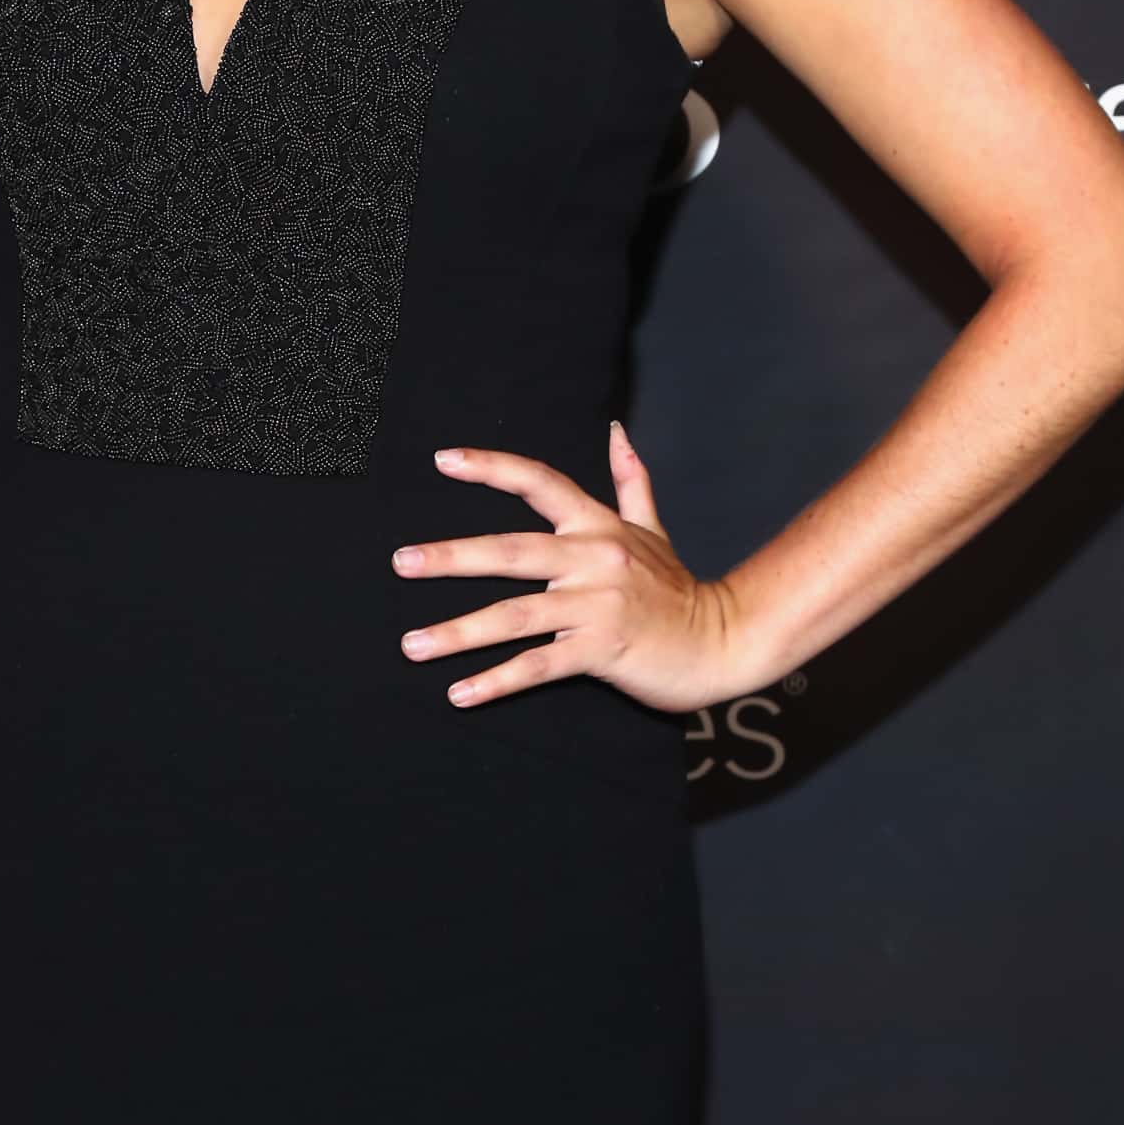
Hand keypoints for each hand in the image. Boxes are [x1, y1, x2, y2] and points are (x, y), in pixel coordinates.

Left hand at [392, 423, 736, 714]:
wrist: (722, 642)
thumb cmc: (677, 588)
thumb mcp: (653, 529)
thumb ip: (631, 480)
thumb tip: (616, 431)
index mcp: (597, 526)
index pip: (538, 482)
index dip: (491, 467)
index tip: (442, 460)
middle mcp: (593, 558)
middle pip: (510, 551)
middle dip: (450, 558)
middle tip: (401, 563)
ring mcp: (597, 605)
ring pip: (515, 615)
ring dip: (459, 632)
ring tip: (412, 645)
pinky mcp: (602, 650)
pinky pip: (539, 665)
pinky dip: (498, 680)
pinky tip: (459, 692)